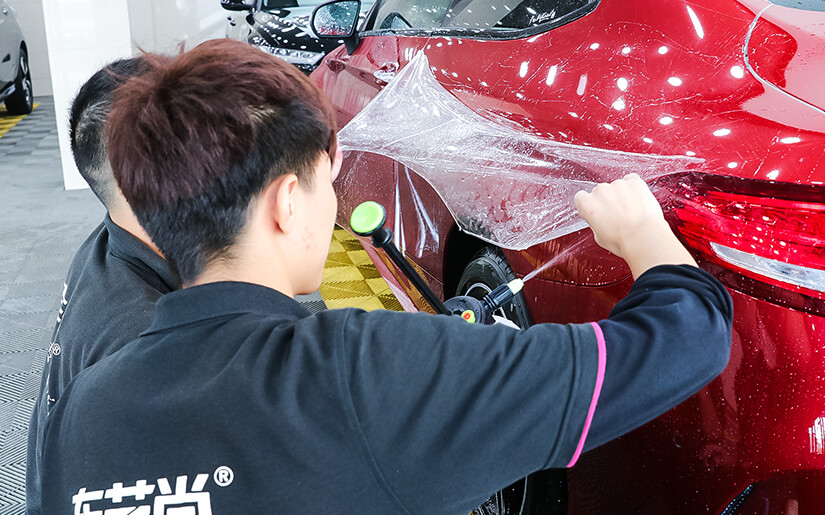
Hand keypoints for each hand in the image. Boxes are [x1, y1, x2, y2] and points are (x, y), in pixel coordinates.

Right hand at [574, 174, 696, 278]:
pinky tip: (638, 201)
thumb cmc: (622, 241)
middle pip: (600, 191)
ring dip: (622, 195)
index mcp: (586, 205)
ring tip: (631, 211)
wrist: (644, 237)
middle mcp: (599, 191)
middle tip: (618, 215)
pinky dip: (634, 188)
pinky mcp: (634, 182)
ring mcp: (617, 184)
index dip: (590, 205)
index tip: (597, 211)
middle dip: (607, 200)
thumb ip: (596, 222)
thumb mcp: (599, 237)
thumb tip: (601, 218)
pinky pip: (631, 180)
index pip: (581, 197)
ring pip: (617, 186)